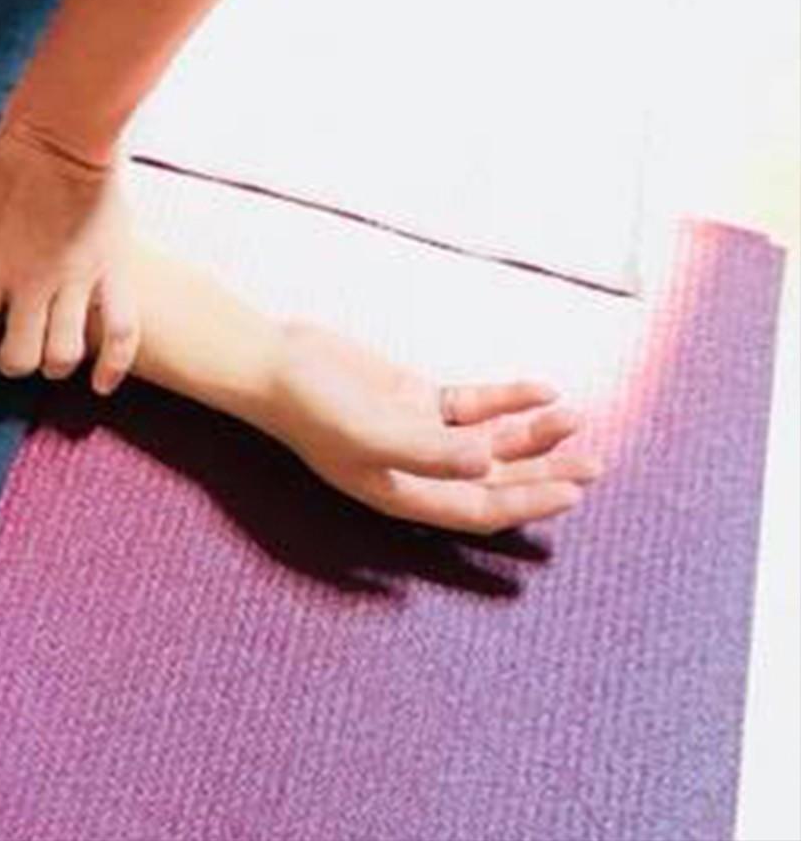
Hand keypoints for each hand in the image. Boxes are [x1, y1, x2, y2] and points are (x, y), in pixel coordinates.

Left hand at [0, 127, 140, 390]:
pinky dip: (114, 368)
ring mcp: (76, 280)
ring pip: (66, 353)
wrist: (60, 133)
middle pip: (21, 357)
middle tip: (8, 345)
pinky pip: (123, 333)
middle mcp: (33, 282)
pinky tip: (98, 384)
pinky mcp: (112, 271)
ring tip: (43, 350)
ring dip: (51, 363)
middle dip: (9, 360)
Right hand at [265, 320, 605, 534]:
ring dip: (532, 432)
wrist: (271, 360)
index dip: (528, 503)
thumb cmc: (309, 406)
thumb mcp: (367, 431)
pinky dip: (507, 399)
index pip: (481, 507)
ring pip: (489, 440)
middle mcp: (418, 470)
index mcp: (404, 495)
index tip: (574, 491)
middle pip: (495, 477)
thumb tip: (485, 463)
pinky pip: (472, 405)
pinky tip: (539, 389)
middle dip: (545, 471)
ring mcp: (418, 433)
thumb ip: (427, 448)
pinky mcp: (414, 399)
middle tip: (595, 462)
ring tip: (575, 418)